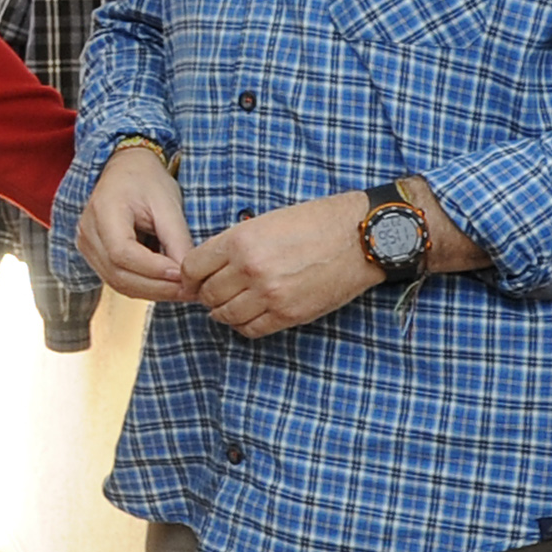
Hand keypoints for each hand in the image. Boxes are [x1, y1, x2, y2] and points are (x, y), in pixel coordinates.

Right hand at [75, 145, 193, 302]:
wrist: (125, 170)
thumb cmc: (146, 180)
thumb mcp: (167, 203)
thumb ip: (177, 239)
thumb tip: (188, 275)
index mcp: (103, 211)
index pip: (122, 252)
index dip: (153, 269)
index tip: (183, 276)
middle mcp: (88, 232)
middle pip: (118, 274)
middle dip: (157, 288)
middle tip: (190, 292)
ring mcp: (87, 246)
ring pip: (118, 283)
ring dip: (152, 292)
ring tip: (182, 291)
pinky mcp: (95, 256)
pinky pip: (117, 280)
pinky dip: (144, 287)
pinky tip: (167, 286)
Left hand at [182, 192, 380, 336]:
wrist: (361, 237)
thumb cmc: (315, 222)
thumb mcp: (266, 221)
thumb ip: (235, 244)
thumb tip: (209, 267)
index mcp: (240, 240)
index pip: (192, 267)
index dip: (190, 275)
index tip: (195, 278)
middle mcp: (250, 269)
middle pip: (207, 294)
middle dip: (207, 294)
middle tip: (215, 292)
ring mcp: (269, 294)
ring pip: (225, 315)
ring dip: (224, 311)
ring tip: (232, 303)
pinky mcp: (289, 314)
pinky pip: (251, 329)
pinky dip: (244, 325)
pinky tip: (250, 314)